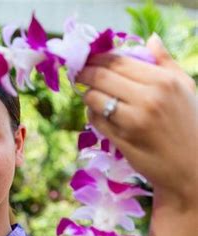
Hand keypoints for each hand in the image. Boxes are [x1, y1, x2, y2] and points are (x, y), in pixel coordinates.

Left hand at [76, 34, 197, 209]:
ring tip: (88, 92)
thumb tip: (150, 39)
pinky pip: (94, 120)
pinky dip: (91, 113)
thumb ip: (166, 62)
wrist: (191, 167)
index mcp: (162, 81)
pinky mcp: (120, 140)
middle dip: (84, 73)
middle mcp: (147, 99)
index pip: (117, 61)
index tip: (88, 59)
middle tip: (78, 73)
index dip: (96, 58)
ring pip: (93, 98)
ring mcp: (132, 121)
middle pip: (100, 77)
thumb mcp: (185, 88)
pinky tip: (96, 112)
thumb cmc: (189, 124)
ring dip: (86, 94)